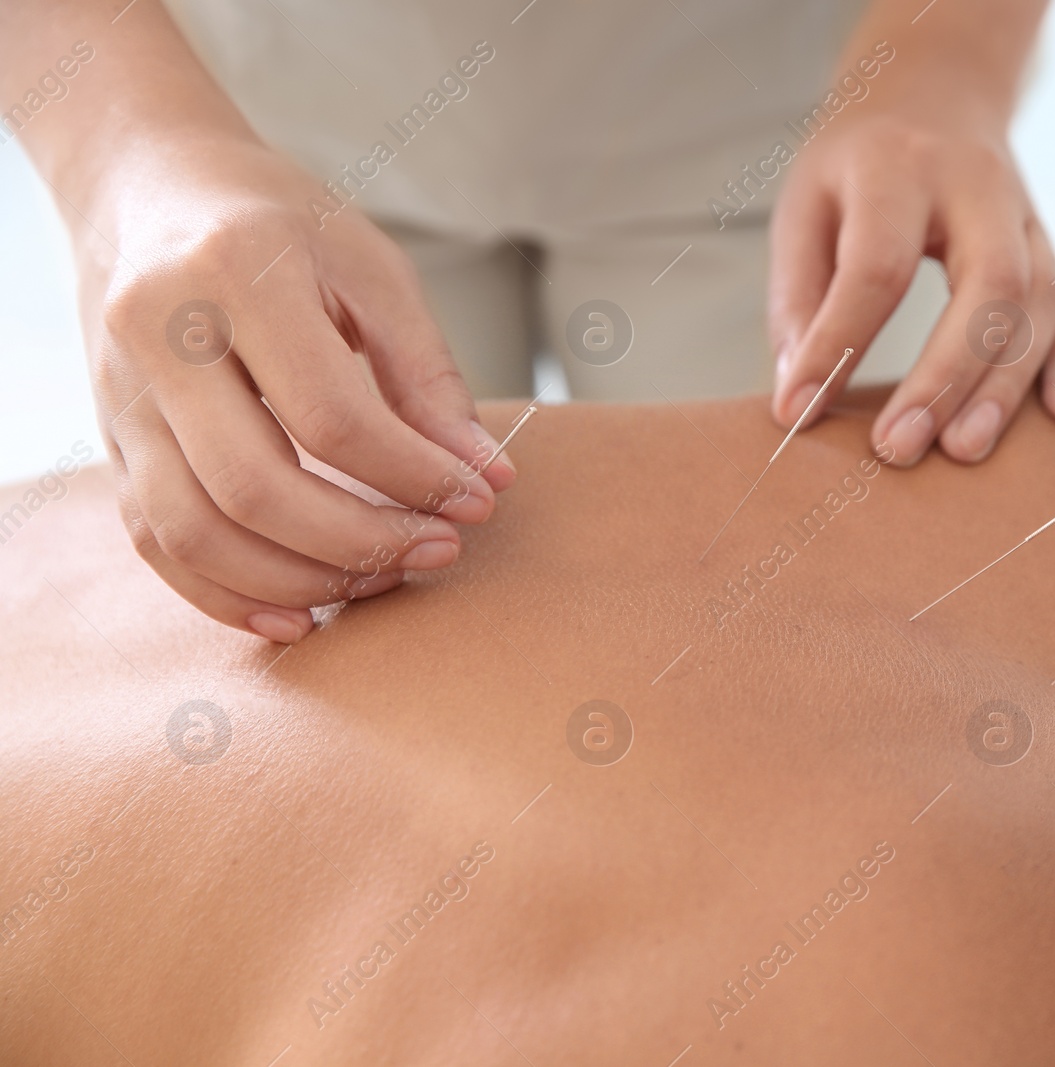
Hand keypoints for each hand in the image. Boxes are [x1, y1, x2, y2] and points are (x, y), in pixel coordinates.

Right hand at [72, 133, 513, 642]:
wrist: (152, 189)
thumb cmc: (279, 224)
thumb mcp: (370, 270)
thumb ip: (426, 376)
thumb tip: (486, 478)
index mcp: (234, 273)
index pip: (331, 415)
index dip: (414, 475)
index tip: (478, 500)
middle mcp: (159, 336)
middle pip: (257, 488)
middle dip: (362, 541)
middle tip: (439, 549)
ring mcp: (120, 396)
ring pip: (197, 532)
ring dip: (301, 580)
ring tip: (383, 579)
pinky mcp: (109, 439)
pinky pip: (157, 544)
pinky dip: (227, 595)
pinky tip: (302, 613)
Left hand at [768, 107, 1054, 465]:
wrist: (934, 93)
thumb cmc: (857, 168)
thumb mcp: (805, 205)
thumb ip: (798, 294)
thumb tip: (798, 392)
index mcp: (899, 166)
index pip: (877, 265)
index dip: (836, 345)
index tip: (797, 413)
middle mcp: (978, 186)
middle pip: (986, 283)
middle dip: (945, 375)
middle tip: (898, 448)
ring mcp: (1027, 217)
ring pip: (1040, 304)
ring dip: (1005, 386)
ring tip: (963, 452)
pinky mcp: (1052, 251)